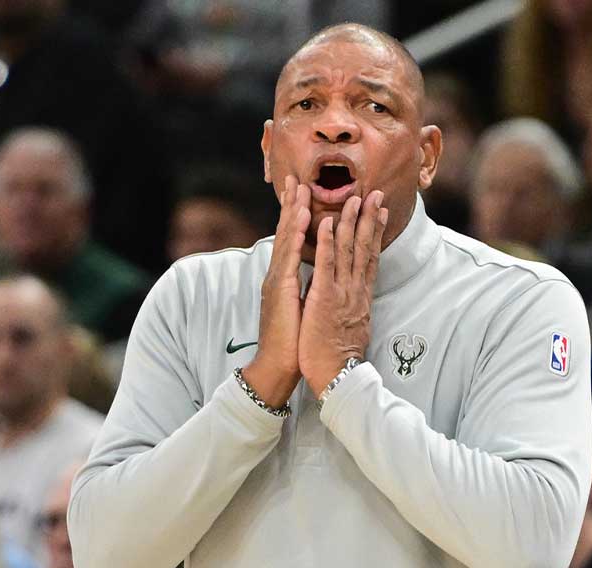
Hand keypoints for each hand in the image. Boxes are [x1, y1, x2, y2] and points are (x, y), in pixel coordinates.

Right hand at [242, 176, 310, 407]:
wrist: (278, 366)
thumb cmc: (292, 342)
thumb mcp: (300, 308)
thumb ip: (304, 288)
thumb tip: (313, 275)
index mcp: (284, 278)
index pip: (291, 240)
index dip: (295, 215)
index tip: (301, 192)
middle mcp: (278, 275)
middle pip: (285, 232)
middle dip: (291, 204)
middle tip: (296, 177)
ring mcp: (278, 280)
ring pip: (286, 238)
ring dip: (293, 211)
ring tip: (300, 188)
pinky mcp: (281, 290)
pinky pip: (290, 256)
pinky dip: (296, 235)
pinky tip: (302, 217)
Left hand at [299, 190, 386, 396]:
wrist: (336, 376)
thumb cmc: (339, 356)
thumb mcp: (353, 325)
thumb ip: (354, 306)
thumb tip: (356, 296)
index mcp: (361, 296)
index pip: (371, 258)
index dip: (375, 232)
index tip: (381, 211)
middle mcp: (355, 290)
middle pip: (364, 247)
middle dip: (369, 218)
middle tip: (374, 193)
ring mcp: (341, 292)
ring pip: (347, 250)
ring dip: (349, 221)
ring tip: (353, 198)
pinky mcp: (324, 298)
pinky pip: (325, 264)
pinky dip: (326, 242)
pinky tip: (326, 222)